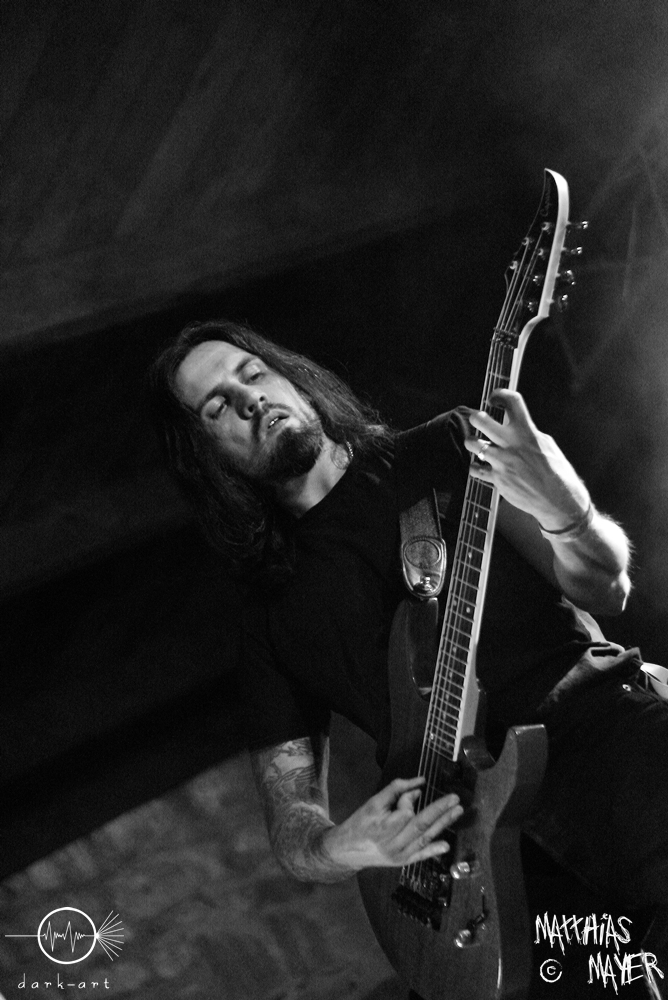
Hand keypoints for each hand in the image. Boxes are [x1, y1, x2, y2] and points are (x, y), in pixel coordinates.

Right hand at [321, 776, 462, 871]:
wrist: (347, 850)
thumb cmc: (360, 822)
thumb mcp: (373, 802)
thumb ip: (395, 791)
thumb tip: (420, 784)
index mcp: (384, 827)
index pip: (406, 811)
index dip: (410, 799)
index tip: (411, 792)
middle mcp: (394, 843)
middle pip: (421, 825)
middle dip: (440, 810)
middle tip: (455, 798)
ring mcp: (400, 855)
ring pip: (425, 838)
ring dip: (443, 825)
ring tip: (457, 812)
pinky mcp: (403, 862)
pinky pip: (421, 856)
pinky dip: (433, 850)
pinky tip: (447, 845)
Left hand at [465, 389, 589, 529]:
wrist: (558, 500)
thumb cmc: (557, 473)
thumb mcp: (547, 445)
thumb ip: (530, 434)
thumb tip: (518, 427)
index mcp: (528, 432)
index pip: (512, 402)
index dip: (500, 394)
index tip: (494, 398)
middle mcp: (512, 444)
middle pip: (481, 419)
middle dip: (475, 417)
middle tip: (477, 420)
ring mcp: (502, 461)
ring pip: (472, 443)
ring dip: (472, 442)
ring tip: (476, 444)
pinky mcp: (497, 479)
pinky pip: (475, 469)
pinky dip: (475, 467)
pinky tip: (479, 466)